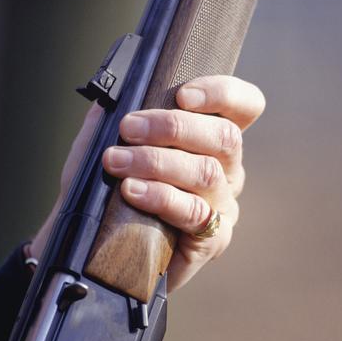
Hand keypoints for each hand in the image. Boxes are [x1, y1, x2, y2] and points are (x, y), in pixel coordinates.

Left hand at [31, 75, 264, 291]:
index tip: (182, 94)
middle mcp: (227, 172)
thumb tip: (114, 91)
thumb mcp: (109, 144)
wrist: (97, 248)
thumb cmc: (109, 192)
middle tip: (129, 128)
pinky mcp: (213, 240)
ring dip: (157, 162)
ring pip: (207, 173)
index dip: (222, 93)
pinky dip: (161, 197)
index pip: (244, 107)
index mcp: (213, 142)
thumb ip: (115, 116)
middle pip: (224, 137)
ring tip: (116, 162)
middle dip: (173, 127)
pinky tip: (132, 191)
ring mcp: (223, 207)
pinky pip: (195, 213)